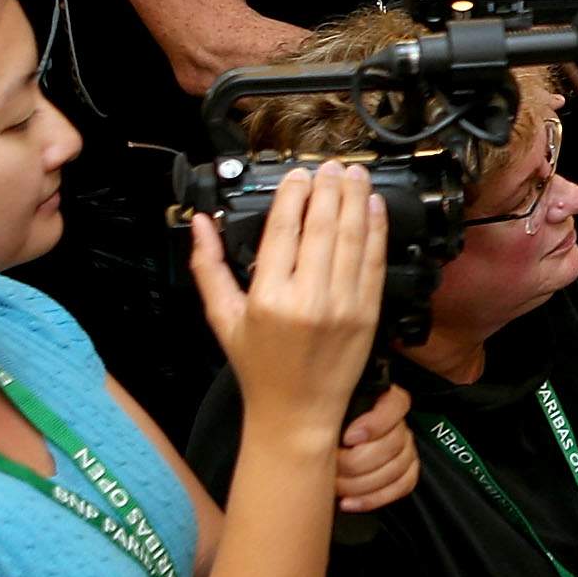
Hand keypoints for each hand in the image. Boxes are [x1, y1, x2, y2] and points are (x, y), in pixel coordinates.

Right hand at [188, 164, 385, 439]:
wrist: (297, 411)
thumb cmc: (257, 366)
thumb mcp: (222, 317)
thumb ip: (209, 266)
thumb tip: (201, 223)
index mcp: (268, 298)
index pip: (283, 231)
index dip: (293, 196)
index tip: (297, 175)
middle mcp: (308, 299)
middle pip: (323, 227)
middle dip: (329, 189)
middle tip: (331, 165)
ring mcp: (343, 306)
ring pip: (353, 239)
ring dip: (356, 199)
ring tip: (354, 173)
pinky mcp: (368, 314)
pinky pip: (374, 262)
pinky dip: (376, 230)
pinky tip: (374, 206)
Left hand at [335, 380, 419, 513]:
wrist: (323, 454)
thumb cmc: (323, 430)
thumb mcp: (326, 415)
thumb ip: (330, 411)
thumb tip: (322, 413)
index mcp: (383, 400)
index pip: (396, 405)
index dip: (375, 424)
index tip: (348, 438)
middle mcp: (398, 424)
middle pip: (394, 443)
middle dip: (357, 462)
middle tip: (333, 466)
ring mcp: (405, 448)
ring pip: (397, 467)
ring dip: (362, 483)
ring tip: (337, 486)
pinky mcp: (406, 471)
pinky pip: (402, 486)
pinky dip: (374, 498)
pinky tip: (350, 501)